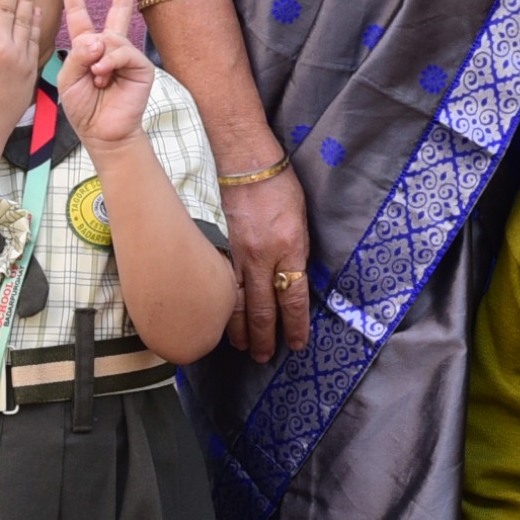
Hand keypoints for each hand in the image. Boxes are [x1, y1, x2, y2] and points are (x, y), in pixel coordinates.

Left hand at [57, 0, 156, 148]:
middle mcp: (109, 46)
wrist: (102, 132)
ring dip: (98, 56)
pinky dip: (110, 62)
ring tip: (96, 77)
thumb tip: (101, 39)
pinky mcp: (140, 65)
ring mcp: (126, 54)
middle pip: (118, 9)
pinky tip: (104, 76)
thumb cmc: (83, 107)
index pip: (79, 15)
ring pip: (111, 37)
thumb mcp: (69, 77)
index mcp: (87, 48)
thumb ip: (80, 54)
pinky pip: (123, 51)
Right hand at [221, 162, 312, 360]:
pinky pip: (220, 286)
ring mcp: (236, 254)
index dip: (296, 325)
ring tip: (243, 347)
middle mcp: (261, 256)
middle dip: (265, 337)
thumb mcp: (301, 220)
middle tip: (266, 357)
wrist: (245, 162)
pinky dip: (221, 307)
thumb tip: (294, 280)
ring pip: (235, 302)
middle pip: (263, 308)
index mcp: (289, 247)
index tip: (297, 343)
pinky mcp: (219, 249)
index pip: (294, 297)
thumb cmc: (279, 186)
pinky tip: (221, 320)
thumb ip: (298, 252)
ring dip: (240, 330)